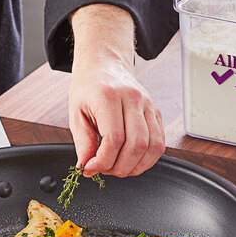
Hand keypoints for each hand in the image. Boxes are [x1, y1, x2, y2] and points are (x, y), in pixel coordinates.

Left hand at [69, 4, 164, 177]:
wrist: (104, 66)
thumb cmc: (88, 89)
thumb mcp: (76, 114)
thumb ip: (82, 142)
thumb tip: (87, 167)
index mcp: (109, 96)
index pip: (114, 139)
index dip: (103, 161)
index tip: (91, 168)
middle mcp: (133, 98)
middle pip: (136, 145)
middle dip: (120, 167)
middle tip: (104, 170)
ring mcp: (148, 105)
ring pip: (153, 146)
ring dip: (136, 166)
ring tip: (118, 167)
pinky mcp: (156, 112)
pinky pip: (160, 142)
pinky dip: (148, 159)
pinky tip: (132, 161)